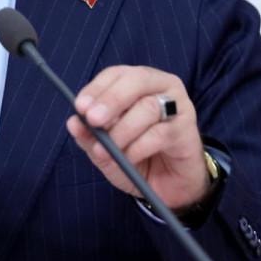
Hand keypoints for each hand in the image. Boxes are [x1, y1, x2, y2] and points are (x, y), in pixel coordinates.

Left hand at [67, 65, 209, 211]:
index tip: (80, 107)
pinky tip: (129, 158)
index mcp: (138, 83)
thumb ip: (90, 136)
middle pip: (136, 80)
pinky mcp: (187, 130)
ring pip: (148, 107)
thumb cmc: (138, 156)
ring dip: (123, 130)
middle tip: (93, 120)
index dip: (97, 89)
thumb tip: (73, 122)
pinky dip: (138, 147)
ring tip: (109, 149)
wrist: (170, 185)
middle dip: (111, 100)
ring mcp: (178, 106)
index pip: (116, 74)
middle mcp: (161, 87)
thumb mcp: (107, 149)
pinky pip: (159, 134)